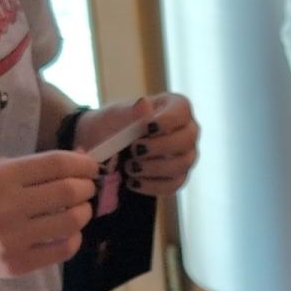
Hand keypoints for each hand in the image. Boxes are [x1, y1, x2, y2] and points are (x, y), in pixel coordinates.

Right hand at [0, 150, 95, 280]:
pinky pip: (61, 251)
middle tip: (86, 187)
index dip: (83, 163)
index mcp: (0, 177)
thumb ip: (30, 167)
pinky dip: (73, 238)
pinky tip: (68, 231)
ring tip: (79, 208)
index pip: (57, 164)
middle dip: (86, 187)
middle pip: (69, 192)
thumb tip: (78, 159)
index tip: (91, 165)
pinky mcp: (15, 265)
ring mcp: (12, 239)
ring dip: (83, 212)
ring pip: (70, 222)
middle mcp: (8, 207)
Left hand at [80, 92, 199, 197]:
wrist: (103, 147)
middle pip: (187, 139)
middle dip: (159, 147)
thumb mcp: (115, 115)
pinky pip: (173, 185)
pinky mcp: (177, 177)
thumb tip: (145, 105)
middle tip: (134, 149)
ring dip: (152, 168)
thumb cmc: (114, 125)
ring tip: (129, 167)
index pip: (182, 110)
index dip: (167, 120)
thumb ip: (130, 111)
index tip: (146, 128)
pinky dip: (151, 186)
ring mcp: (184, 155)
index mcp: (174, 108)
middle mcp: (186, 131)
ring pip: (181, 164)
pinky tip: (133, 181)